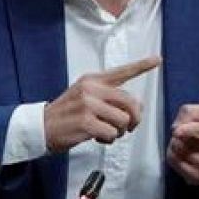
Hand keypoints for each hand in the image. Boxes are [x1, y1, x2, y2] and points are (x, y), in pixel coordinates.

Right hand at [44, 56, 161, 151]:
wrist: (41, 127)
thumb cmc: (66, 115)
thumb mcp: (83, 97)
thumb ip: (107, 98)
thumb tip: (134, 108)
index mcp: (92, 80)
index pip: (121, 72)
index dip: (141, 66)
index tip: (157, 59)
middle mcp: (91, 89)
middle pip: (130, 102)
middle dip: (134, 119)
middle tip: (129, 127)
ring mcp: (88, 105)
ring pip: (123, 120)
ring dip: (119, 131)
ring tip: (106, 132)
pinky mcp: (85, 122)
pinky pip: (112, 133)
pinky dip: (108, 139)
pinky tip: (98, 138)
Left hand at [167, 103, 198, 187]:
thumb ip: (193, 112)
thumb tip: (178, 127)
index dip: (186, 129)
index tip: (176, 130)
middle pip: (186, 142)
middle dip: (178, 135)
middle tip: (183, 134)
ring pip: (178, 151)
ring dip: (174, 144)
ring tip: (183, 143)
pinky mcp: (197, 178)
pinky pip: (174, 162)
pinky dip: (172, 154)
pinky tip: (179, 153)